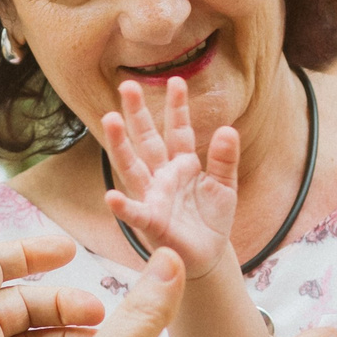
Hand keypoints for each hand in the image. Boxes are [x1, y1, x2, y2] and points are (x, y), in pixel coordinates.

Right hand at [101, 76, 240, 278]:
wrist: (208, 255)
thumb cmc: (212, 219)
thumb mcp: (226, 185)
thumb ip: (225, 158)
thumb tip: (228, 128)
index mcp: (182, 164)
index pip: (178, 130)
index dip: (177, 107)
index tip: (176, 80)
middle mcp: (162, 176)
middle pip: (147, 140)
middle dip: (137, 114)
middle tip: (127, 85)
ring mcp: (153, 197)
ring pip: (133, 167)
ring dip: (120, 145)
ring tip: (109, 119)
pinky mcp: (152, 224)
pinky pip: (136, 214)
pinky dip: (123, 207)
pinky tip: (110, 196)